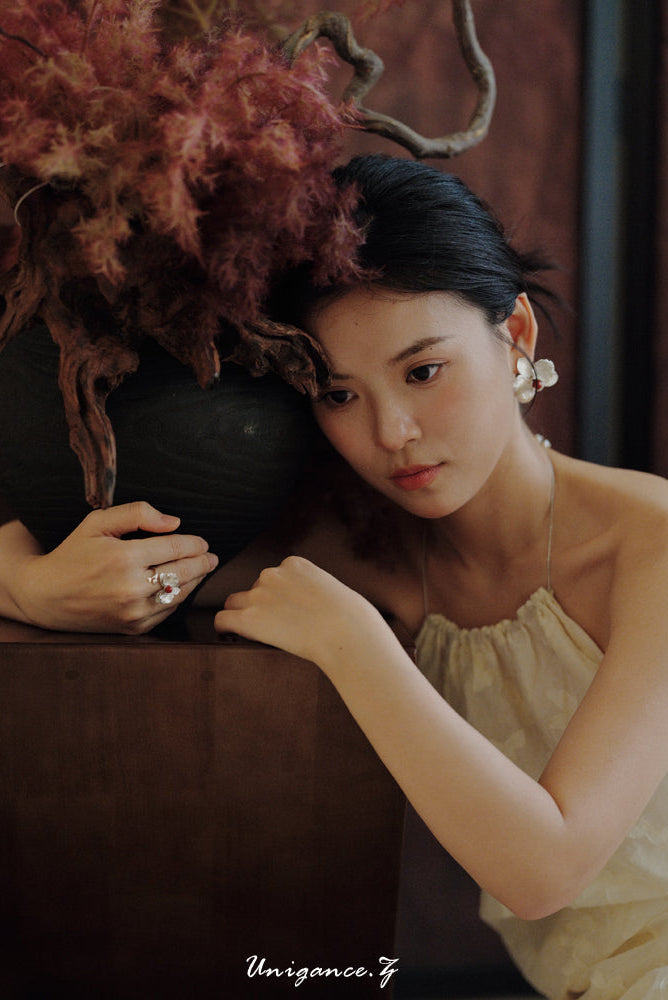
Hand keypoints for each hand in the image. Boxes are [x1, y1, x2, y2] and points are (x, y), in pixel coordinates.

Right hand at [13, 501, 217, 633]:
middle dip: (202, 562)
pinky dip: (177, 599)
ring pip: (179, 594)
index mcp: (124, 558)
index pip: (175, 548)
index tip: (203, 542)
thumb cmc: (73, 554)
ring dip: (195, 581)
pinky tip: (180, 588)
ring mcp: (133, 611)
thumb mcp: (97, 522)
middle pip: (183, 572)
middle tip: (211, 557)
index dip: (195, 544)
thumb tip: (174, 522)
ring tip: (202, 570)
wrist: (46, 596)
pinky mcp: (133, 628)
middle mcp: (131, 587)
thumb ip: (137, 513)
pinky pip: (166, 612)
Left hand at [214, 555, 387, 670]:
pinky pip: (222, 619)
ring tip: (259, 634)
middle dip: (261, 605)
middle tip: (278, 626)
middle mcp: (272, 574)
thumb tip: (310, 604)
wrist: (346, 632)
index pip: (274, 577)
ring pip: (235, 603)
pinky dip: (225, 628)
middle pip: (254, 589)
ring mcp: (259, 595)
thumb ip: (313, 589)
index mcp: (294, 564)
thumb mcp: (332, 589)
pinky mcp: (249, 618)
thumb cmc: (350, 617)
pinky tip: (230, 636)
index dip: (278, 596)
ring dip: (244, 616)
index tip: (288, 611)